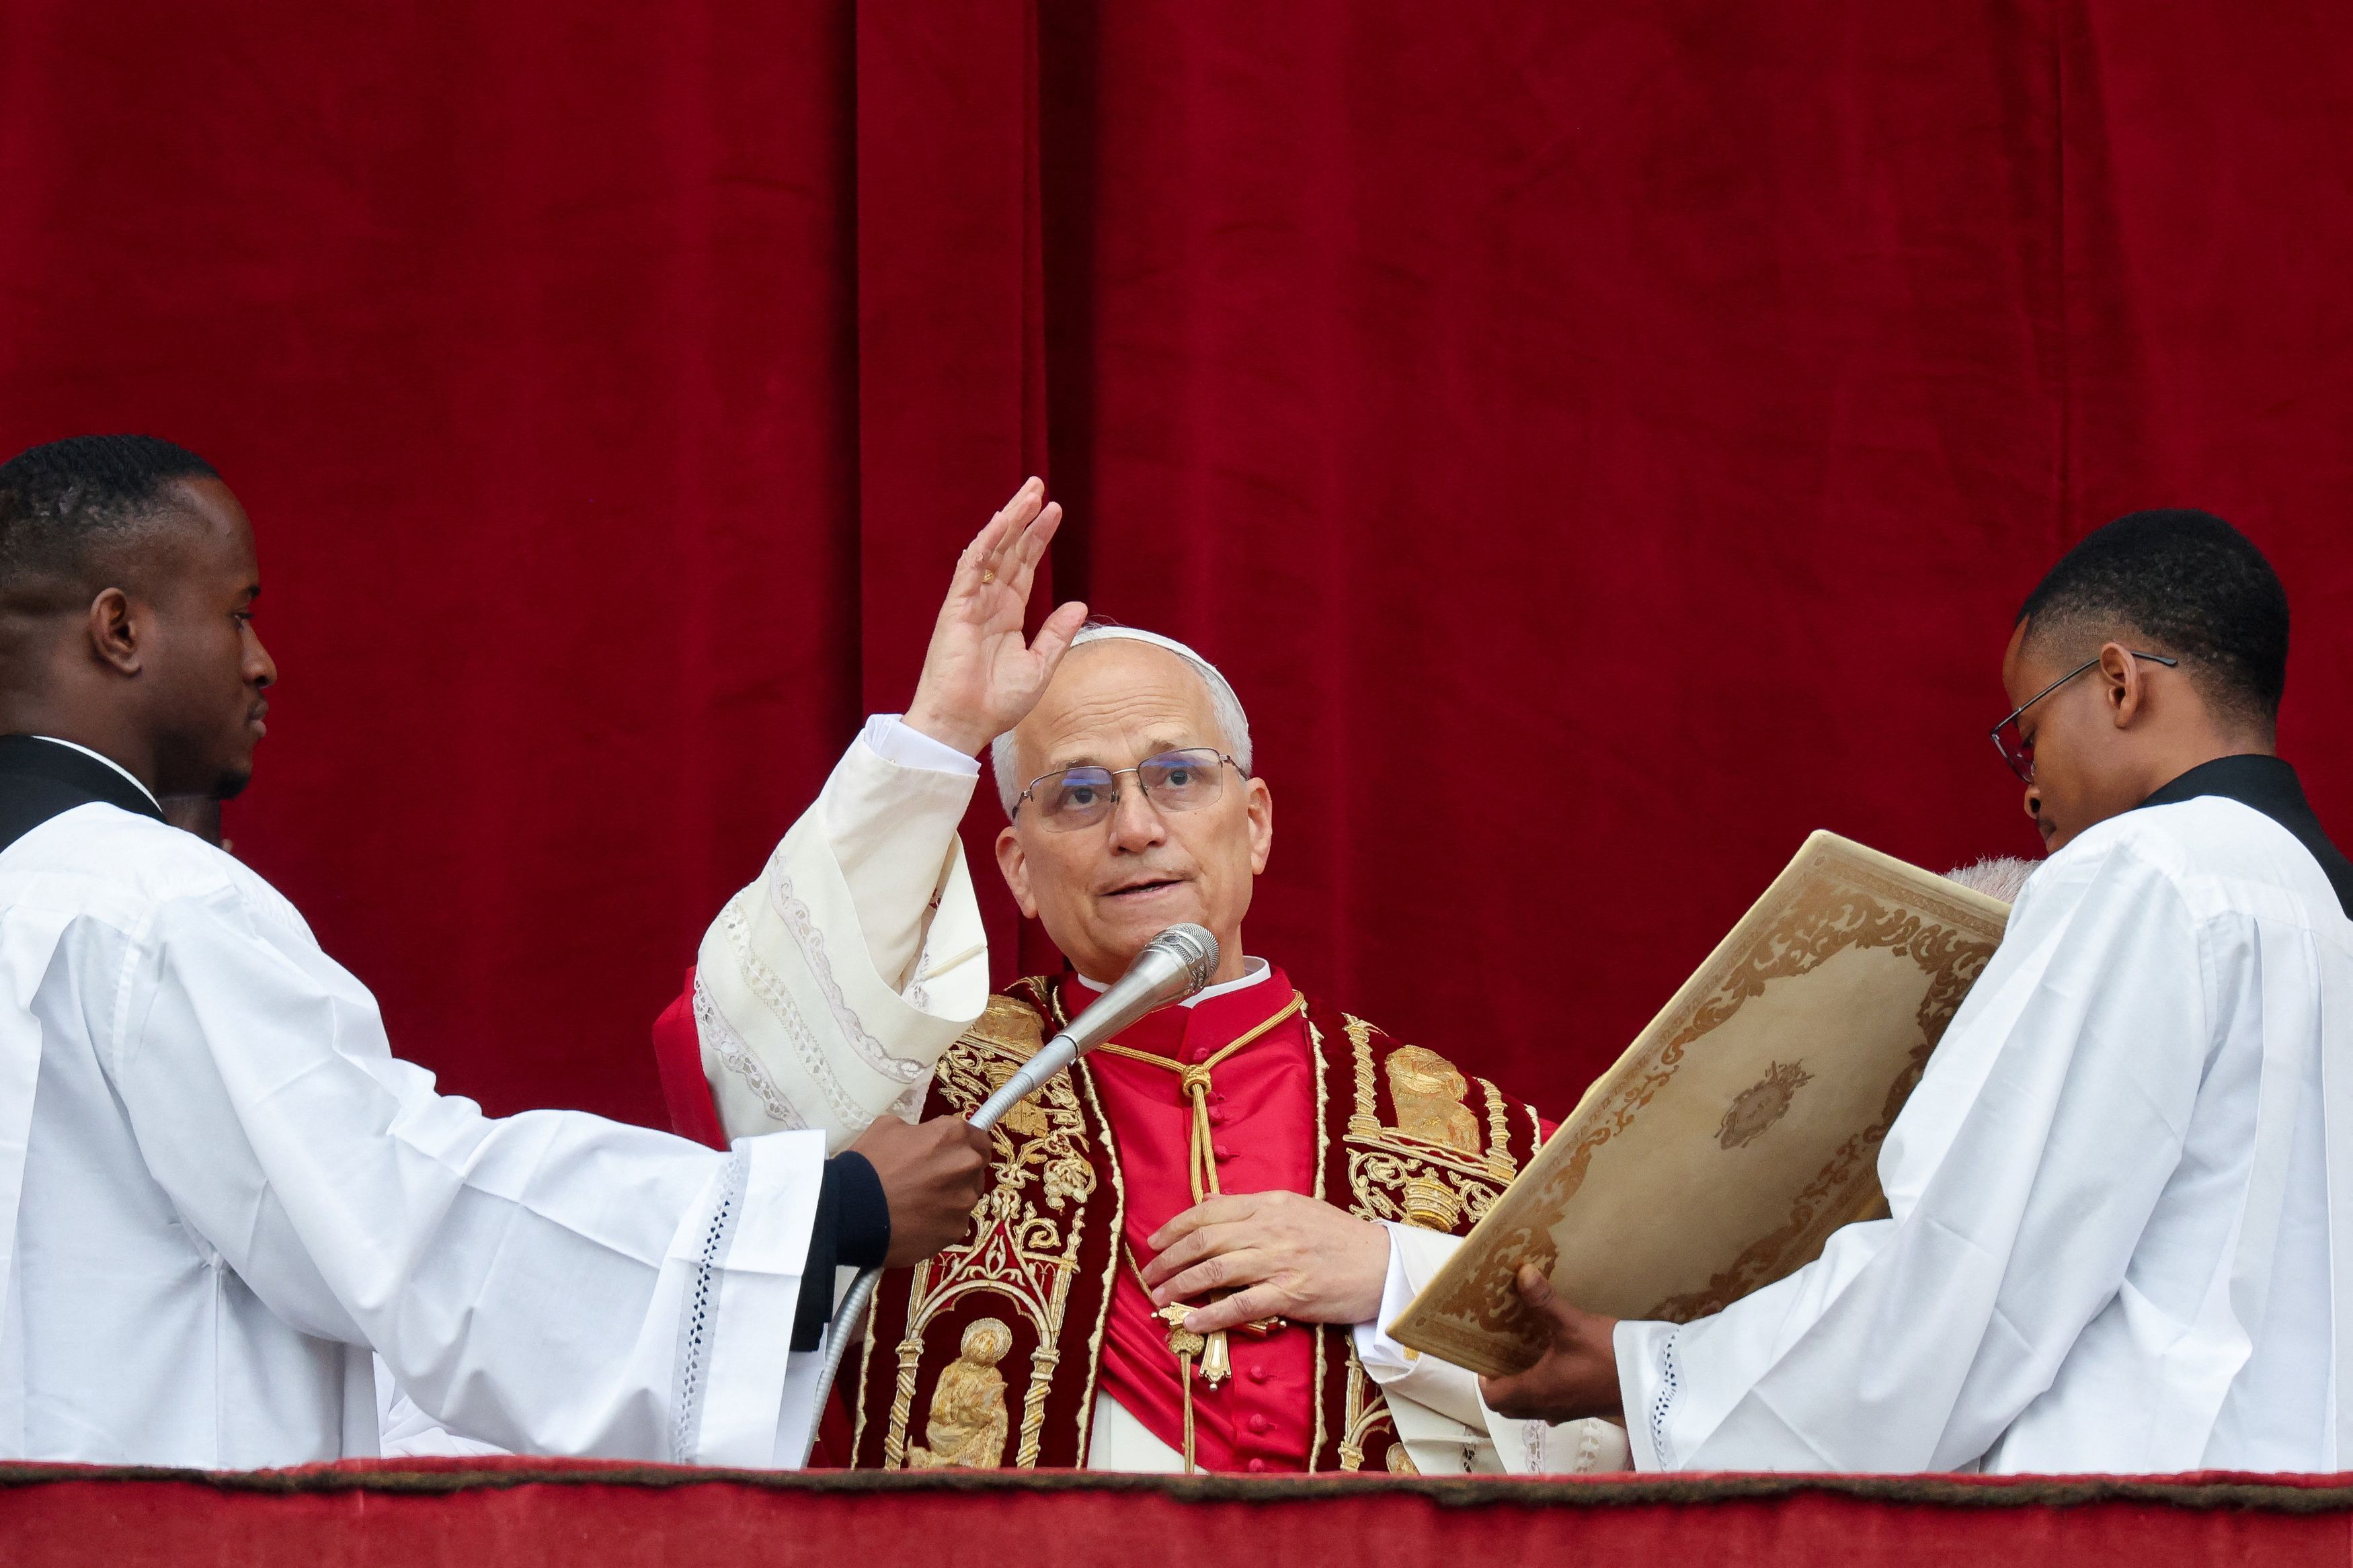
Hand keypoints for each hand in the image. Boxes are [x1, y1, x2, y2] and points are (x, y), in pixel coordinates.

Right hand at [849, 1115, 991, 1267]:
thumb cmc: (867, 1164)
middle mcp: (966, 1166)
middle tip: (930, 1180)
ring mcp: (963, 1201)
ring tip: (918, 1205)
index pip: (980, 1139)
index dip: (967, 1146)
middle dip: (957, 1173)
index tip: (955, 1154)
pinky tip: (916, 1223)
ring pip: (965, 1198)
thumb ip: (919, 1131)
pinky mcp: (955, 1230)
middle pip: (975, 1170)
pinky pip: (953, 1224)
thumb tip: (926, 1139)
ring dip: (949, 1200)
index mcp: (953, 1136)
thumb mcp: (888, 1127)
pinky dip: (939, 1223)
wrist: (849, 1210)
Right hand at [902, 477, 1088, 756]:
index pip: (1024, 566)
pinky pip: (971, 567)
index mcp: (1007, 615)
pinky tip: (1002, 521)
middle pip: (1009, 550)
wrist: (964, 725)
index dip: (1038, 537)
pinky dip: (986, 543)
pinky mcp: (956, 608)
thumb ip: (1057, 634)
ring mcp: (971, 602)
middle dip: (1025, 518)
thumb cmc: (997, 704)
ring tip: (1029, 494)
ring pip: (991, 550)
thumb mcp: (1040, 666)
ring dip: (1009, 521)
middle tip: (1039, 486)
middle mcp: (988, 602)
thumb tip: (1079, 603)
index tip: (1054, 511)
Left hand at [1140, 1191, 1389, 1333]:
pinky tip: (1193, 1321)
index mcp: (1270, 1204)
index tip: (1154, 1242)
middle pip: (1205, 1241)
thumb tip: (1209, 1202)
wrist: (1383, 1265)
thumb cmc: (1340, 1237)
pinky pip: (1241, 1305)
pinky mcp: (1290, 1295)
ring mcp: (1279, 1262)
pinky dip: (1212, 1314)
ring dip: (1180, 1285)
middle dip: (1169, 1259)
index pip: (1209, 1211)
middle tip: (1148, 1274)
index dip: (1175, 1227)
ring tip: (1160, 1298)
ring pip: (1215, 1271)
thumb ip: (1252, 1205)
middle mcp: (1270, 1229)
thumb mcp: (1296, 1206)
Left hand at [1476, 1265, 1624, 1422]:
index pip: (1495, 1398)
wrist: (1652, 1381)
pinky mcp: (1584, 1408)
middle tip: (1500, 1356)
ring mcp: (1567, 1411)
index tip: (1483, 1357)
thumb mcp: (1573, 1324)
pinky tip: (1556, 1367)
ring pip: (1531, 1408)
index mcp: (1538, 1390)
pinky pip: (1553, 1405)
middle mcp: (1548, 1407)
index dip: (1484, 1380)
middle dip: (1500, 1385)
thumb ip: (1544, 1301)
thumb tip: (1522, 1274)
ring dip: (1522, 1389)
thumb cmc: (1609, 1357)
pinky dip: (1545, 1390)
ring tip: (1524, 1357)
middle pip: (1510, 1407)